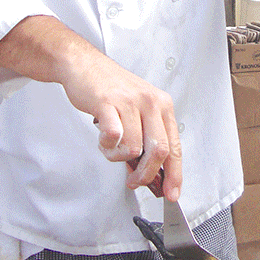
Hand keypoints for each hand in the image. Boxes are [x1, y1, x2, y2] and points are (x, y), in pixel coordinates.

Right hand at [61, 53, 182, 201]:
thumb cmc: (111, 89)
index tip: (172, 194)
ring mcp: (129, 102)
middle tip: (134, 180)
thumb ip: (147, 137)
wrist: (84, 65)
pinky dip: (107, 146)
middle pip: (159, 151)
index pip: (175, 147)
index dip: (175, 174)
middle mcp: (150, 102)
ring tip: (110, 147)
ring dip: (118, 157)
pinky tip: (104, 139)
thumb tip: (152, 173)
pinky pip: (114, 136)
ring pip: (134, 148)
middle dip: (146, 174)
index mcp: (162, 105)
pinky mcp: (108, 103)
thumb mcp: (138, 110)